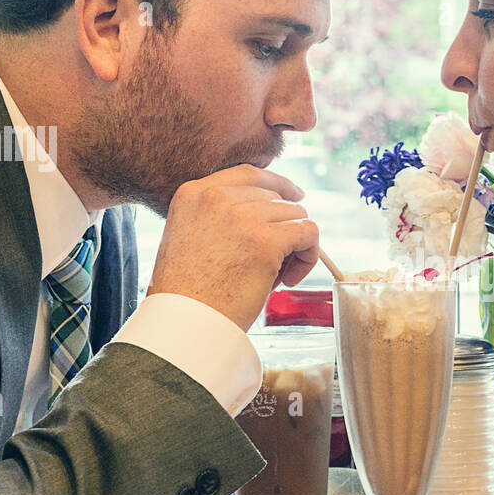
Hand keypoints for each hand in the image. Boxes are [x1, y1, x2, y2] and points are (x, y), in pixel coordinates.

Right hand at [147, 165, 319, 331]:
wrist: (184, 322)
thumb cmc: (186, 293)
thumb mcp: (188, 237)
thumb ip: (218, 217)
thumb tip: (268, 212)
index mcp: (194, 193)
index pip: (249, 173)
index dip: (277, 184)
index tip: (293, 196)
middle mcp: (217, 197)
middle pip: (276, 197)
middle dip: (282, 228)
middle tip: (274, 263)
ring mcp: (243, 216)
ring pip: (295, 215)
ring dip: (295, 246)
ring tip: (276, 276)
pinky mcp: (266, 240)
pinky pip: (308, 233)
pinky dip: (309, 256)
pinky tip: (289, 279)